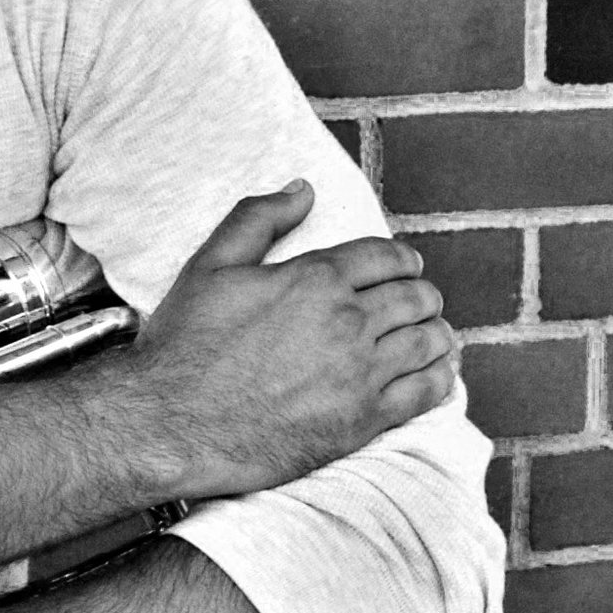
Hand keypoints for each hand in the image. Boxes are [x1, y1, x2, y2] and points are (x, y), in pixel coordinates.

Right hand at [105, 181, 458, 503]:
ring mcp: (359, 371)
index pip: (386, 257)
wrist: (171, 423)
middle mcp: (347, 320)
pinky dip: (440, 379)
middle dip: (422, 296)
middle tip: (419, 305)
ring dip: (437, 334)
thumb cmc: (185, 346)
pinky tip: (438, 376)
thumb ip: (259, 218)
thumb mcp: (211, 265)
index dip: (402, 261)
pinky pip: (426, 392)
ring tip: (433, 338)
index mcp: (316, 277)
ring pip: (429, 342)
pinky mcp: (362, 419)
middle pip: (416, 297)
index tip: (406, 270)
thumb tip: (303, 188)